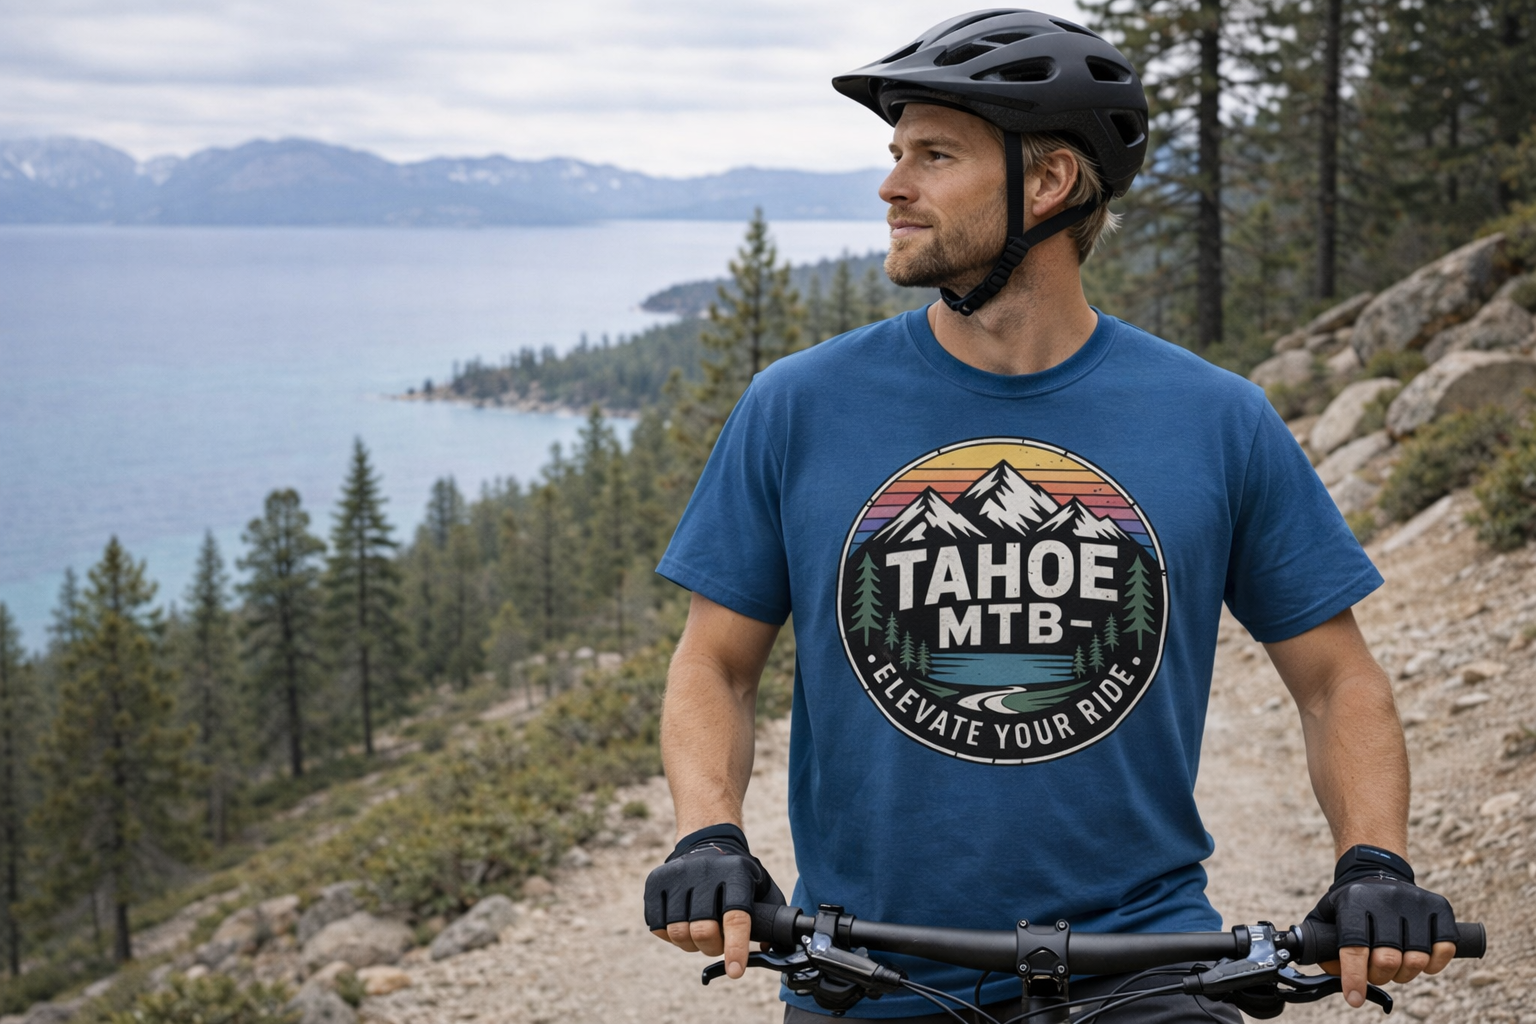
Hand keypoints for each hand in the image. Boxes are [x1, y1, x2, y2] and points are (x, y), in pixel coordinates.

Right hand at [643, 823, 784, 979]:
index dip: (736, 948)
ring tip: (699, 934)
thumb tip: (768, 950)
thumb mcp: (762, 887)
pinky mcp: (656, 881)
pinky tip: (683, 924)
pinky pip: (657, 926)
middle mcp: (705, 871)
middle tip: (718, 944)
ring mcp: (677, 874)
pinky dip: (670, 936)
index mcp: (736, 872)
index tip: (736, 971)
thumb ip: (771, 918)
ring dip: (690, 944)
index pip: (736, 917)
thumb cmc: (738, 876)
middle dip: (712, 948)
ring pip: (678, 932)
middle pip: (703, 930)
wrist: (706, 842)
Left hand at [1306, 845, 1456, 1007]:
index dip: (1354, 978)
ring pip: (1416, 959)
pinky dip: (1434, 964)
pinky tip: (1421, 961)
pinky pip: (1444, 948)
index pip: (1354, 947)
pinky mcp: (1439, 906)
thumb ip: (1321, 944)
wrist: (1377, 871)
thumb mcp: (1327, 914)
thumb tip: (1336, 975)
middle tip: (1375, 974)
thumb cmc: (1351, 903)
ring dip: (1404, 974)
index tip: (1353, 998)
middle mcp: (1385, 899)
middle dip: (1379, 976)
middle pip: (1387, 959)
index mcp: (1354, 901)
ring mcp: (1414, 902)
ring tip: (1395, 967)